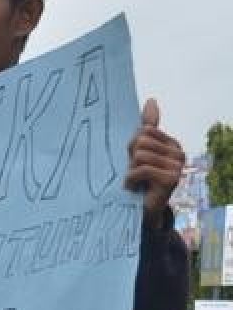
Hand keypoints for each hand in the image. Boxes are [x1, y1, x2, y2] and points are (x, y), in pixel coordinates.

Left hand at [125, 99, 183, 226]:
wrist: (137, 209)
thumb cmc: (136, 179)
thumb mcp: (138, 150)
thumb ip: (146, 127)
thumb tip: (151, 100)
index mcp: (171, 143)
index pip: (144, 131)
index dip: (132, 147)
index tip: (135, 161)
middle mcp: (179, 153)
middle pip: (142, 141)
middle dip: (131, 158)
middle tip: (134, 173)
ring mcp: (178, 167)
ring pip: (140, 155)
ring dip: (130, 171)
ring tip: (135, 182)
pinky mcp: (171, 180)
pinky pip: (141, 169)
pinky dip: (130, 180)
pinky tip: (134, 188)